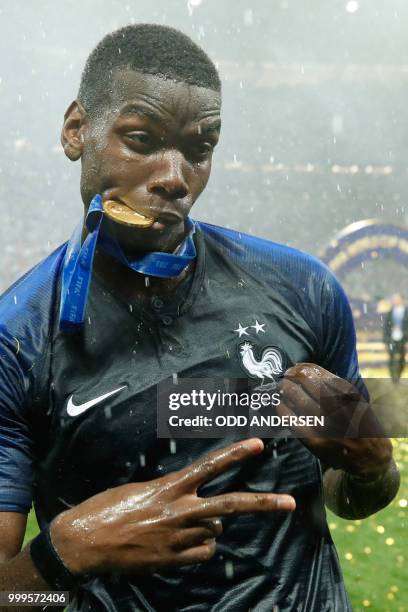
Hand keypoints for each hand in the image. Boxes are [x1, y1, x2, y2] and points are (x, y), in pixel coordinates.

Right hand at [50, 438, 294, 574]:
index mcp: (170, 487)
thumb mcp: (141, 489)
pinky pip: (203, 553)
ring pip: (215, 532)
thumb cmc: (108, 507)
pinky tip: (178, 545)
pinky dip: (198, 548)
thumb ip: (173, 493)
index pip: (210, 466)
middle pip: (229, 505)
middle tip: (290, 503)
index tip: (258, 445)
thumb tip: (196, 503)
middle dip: (262, 504)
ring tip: (181, 524)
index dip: (235, 454)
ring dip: (207, 528)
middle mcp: (179, 511)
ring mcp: (179, 538)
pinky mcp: (173, 560)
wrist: (84, 542)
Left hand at [277, 364, 392, 477]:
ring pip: (296, 398)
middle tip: (286, 377)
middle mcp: (337, 406)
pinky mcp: (314, 440)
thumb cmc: (359, 422)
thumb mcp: (356, 399)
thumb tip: (303, 370)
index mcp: (348, 393)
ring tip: (282, 388)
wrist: (369, 455)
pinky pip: (291, 419)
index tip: (295, 368)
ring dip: (285, 389)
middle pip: (304, 381)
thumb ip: (334, 385)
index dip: (301, 368)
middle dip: (291, 376)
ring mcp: (325, 424)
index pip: (316, 372)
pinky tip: (281, 404)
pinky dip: (282, 409)